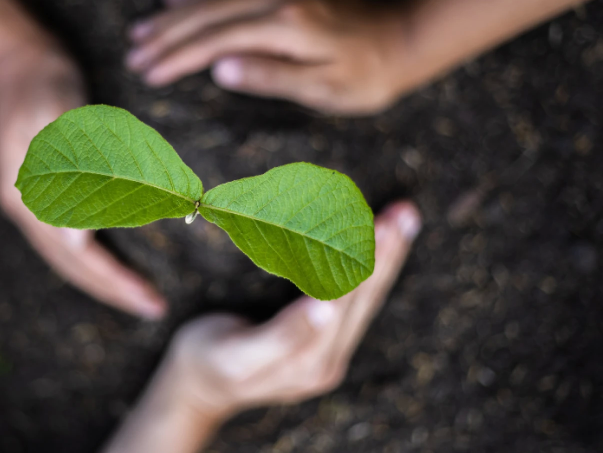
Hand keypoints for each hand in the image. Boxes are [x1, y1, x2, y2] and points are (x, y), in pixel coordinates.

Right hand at [0, 46, 166, 318]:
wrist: (20, 60)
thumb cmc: (44, 81)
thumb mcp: (57, 113)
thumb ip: (73, 164)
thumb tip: (87, 231)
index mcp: (29, 195)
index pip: (77, 253)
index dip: (114, 278)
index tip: (149, 298)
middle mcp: (27, 207)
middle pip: (73, 265)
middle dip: (114, 289)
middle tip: (155, 309)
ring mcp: (31, 202)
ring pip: (69, 258)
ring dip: (104, 280)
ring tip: (140, 296)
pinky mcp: (43, 193)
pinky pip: (70, 240)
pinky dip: (95, 259)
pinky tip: (115, 265)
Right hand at [126, 0, 412, 114]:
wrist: (407, 38)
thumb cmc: (368, 76)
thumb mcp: (323, 89)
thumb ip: (270, 76)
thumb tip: (219, 69)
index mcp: (286, 27)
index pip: (217, 40)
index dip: (178, 57)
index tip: (147, 72)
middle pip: (208, 13)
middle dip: (167, 34)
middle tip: (132, 52)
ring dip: (176, 13)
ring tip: (141, 28)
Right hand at [164, 201, 420, 418]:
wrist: (199, 388)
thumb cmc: (210, 361)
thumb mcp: (237, 354)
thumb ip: (282, 336)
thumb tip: (323, 309)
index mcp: (310, 363)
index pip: (349, 304)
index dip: (369, 262)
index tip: (385, 225)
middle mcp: (327, 361)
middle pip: (365, 300)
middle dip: (387, 254)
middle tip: (404, 213)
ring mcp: (328, 355)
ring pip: (365, 301)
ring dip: (385, 259)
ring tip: (402, 220)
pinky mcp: (323, 347)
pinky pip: (354, 305)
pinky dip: (368, 270)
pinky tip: (377, 246)